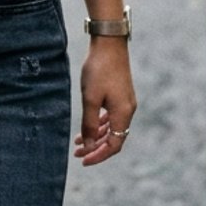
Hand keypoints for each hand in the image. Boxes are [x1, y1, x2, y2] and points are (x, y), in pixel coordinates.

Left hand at [73, 38, 136, 165]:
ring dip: (96, 136)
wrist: (109, 45)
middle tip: (77, 153)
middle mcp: (128, 109)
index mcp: (123, 113)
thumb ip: (89, 124)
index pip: (114, 144)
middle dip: (96, 148)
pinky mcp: (121, 94)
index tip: (83, 160)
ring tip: (78, 141)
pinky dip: (100, 124)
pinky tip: (89, 125)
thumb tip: (89, 145)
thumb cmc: (99, 70)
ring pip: (112, 127)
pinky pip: (112, 116)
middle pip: (114, 137)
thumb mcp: (90, 99)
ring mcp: (125, 102)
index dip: (99, 155)